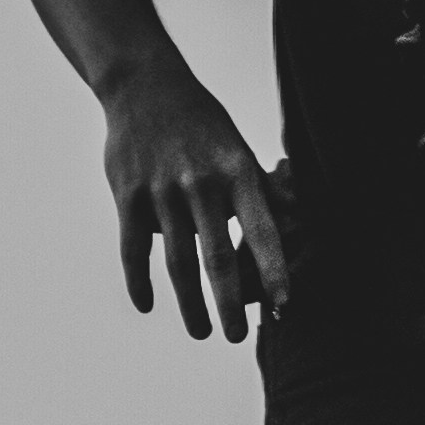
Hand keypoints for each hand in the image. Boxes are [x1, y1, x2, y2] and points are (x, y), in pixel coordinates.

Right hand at [104, 71, 292, 341]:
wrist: (145, 87)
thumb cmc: (203, 124)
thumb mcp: (241, 149)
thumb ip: (263, 189)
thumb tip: (297, 221)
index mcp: (238, 173)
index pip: (263, 230)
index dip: (275, 268)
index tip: (285, 303)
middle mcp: (202, 185)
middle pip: (219, 257)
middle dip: (230, 303)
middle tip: (238, 336)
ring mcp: (162, 191)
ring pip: (178, 261)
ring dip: (190, 303)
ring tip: (203, 332)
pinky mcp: (128, 195)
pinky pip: (135, 248)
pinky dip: (140, 280)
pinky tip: (148, 305)